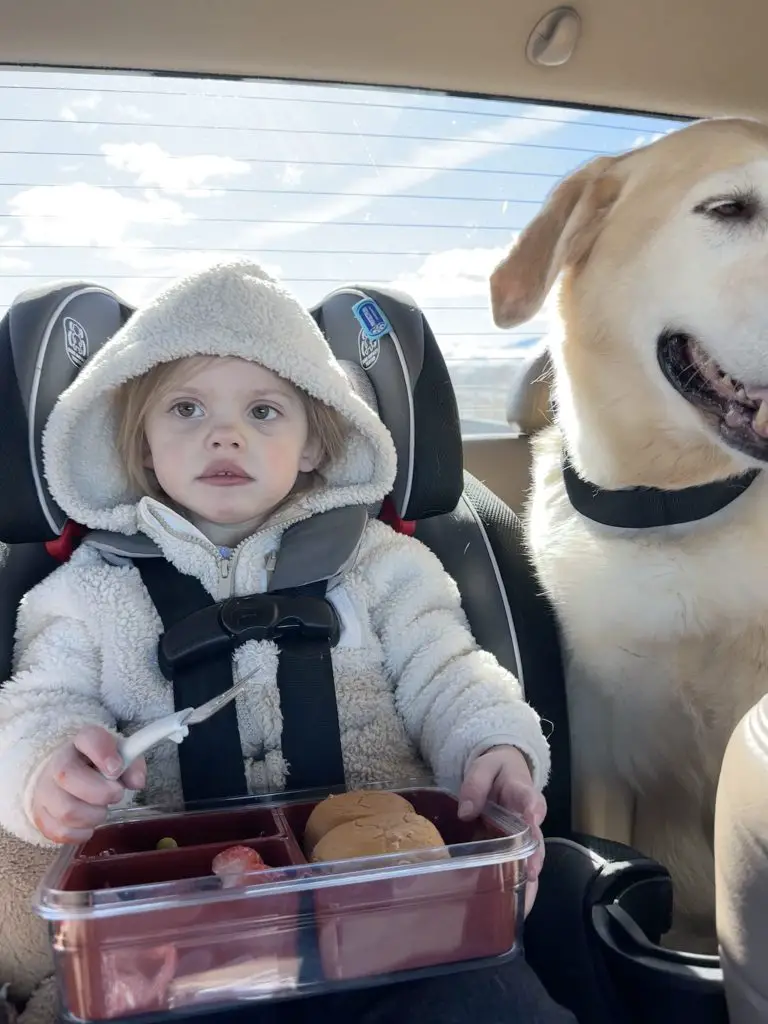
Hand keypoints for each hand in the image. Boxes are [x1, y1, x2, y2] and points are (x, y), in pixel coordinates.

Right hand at [31, 725, 145, 843]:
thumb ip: (132, 766)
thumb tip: (137, 782)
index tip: (117, 768)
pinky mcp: (40, 815)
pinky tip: (88, 824)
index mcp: (81, 742)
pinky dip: (81, 833)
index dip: (103, 753)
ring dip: (93, 816)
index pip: (88, 738)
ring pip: (66, 810)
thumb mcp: (119, 757)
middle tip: (116, 794)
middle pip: (68, 776)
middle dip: (100, 792)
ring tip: (101, 810)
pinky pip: (60, 832)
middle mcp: (57, 763)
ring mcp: (45, 790)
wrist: (66, 776)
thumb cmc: (97, 766)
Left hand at [459, 745, 546, 913]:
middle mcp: (529, 817)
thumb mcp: (483, 767)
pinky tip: (515, 906)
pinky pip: (522, 865)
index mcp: (521, 791)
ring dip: (530, 876)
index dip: (532, 810)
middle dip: (535, 855)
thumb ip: (476, 784)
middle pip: (537, 837)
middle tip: (532, 872)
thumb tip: (466, 812)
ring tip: (525, 898)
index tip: (532, 820)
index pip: (530, 799)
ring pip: (533, 856)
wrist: (506, 772)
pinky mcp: (518, 847)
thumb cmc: (495, 771)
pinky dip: (522, 885)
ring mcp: (525, 835)